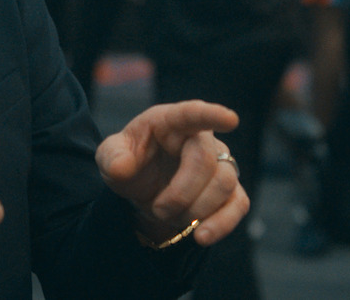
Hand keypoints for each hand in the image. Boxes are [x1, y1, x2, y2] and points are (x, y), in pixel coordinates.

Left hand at [96, 101, 247, 247]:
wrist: (144, 188)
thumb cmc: (131, 162)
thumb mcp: (110, 156)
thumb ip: (111, 157)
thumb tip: (121, 167)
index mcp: (170, 122)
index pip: (192, 114)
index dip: (211, 116)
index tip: (231, 120)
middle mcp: (201, 138)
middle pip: (206, 161)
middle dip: (181, 193)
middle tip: (158, 210)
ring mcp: (219, 162)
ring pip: (224, 184)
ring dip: (196, 210)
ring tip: (172, 218)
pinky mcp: (230, 190)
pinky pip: (239, 205)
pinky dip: (222, 224)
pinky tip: (202, 236)